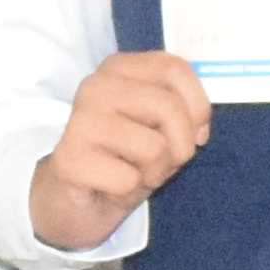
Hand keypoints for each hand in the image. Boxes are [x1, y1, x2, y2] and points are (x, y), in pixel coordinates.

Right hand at [29, 51, 209, 251]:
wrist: (76, 201)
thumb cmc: (124, 159)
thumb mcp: (161, 129)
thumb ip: (183, 113)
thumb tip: (198, 125)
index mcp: (118, 68)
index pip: (174, 68)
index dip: (198, 106)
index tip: (196, 133)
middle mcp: (95, 85)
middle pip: (168, 107)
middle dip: (181, 146)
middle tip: (162, 163)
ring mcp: (80, 120)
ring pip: (153, 147)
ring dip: (154, 173)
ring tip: (133, 173)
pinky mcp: (70, 159)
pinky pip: (129, 180)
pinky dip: (128, 192)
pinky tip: (110, 187)